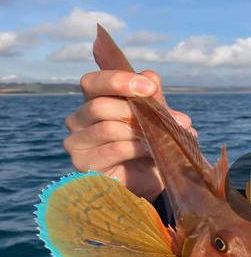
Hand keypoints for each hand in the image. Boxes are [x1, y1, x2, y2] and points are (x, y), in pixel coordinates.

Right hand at [64, 70, 195, 201]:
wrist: (152, 180)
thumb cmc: (150, 142)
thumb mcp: (155, 116)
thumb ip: (152, 96)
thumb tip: (150, 76)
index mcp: (92, 101)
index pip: (93, 82)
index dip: (119, 80)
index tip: (149, 87)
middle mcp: (78, 120)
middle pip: (99, 106)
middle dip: (136, 110)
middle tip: (168, 119)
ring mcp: (77, 143)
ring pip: (107, 128)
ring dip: (140, 131)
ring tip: (165, 136)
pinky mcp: (84, 165)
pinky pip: (113, 150)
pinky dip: (137, 148)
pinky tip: (152, 151)